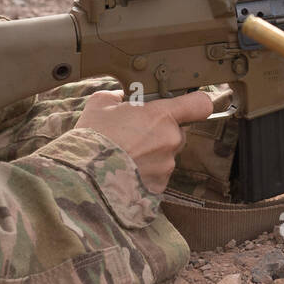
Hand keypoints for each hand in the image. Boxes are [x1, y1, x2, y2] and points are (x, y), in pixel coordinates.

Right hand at [74, 89, 213, 193]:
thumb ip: (115, 97)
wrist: (83, 176)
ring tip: (124, 156)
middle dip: (161, 133)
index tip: (189, 105)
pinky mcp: (159, 186)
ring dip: (151, 155)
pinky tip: (125, 171)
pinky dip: (145, 174)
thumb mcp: (99, 104)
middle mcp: (170, 140)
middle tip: (135, 134)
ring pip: (166, 156)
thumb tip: (119, 98)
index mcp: (162, 116)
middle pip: (177, 133)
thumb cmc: (92, 137)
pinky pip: (157, 176)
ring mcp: (166, 165)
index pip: (200, 105)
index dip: (195, 104)